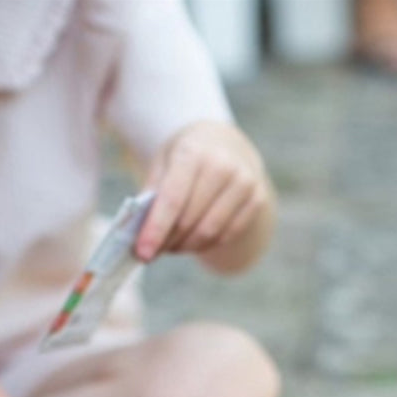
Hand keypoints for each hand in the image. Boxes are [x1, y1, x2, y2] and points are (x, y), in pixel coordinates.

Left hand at [134, 121, 272, 265]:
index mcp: (193, 152)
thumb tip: (140, 233)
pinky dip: (206, 244)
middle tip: (155, 249)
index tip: (142, 254)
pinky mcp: (257, 199)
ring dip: (187, 246)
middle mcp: (222, 165)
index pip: (172, 200)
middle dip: (169, 241)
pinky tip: (194, 239)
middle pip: (190, 220)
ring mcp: (244, 182)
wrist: (226, 142)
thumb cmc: (188, 156)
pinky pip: (226, 235)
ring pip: (209, 232)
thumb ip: (151, 195)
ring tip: (174, 245)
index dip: (156, 230)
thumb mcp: (164, 163)